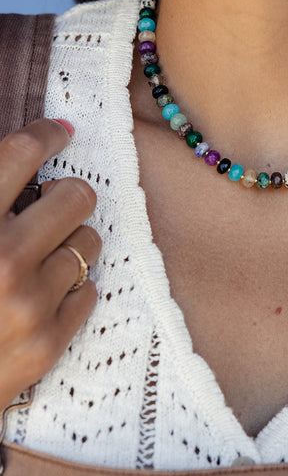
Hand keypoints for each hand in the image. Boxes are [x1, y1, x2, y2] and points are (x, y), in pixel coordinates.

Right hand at [0, 119, 100, 411]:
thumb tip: (16, 158)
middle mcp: (1, 259)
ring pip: (89, 243)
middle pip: (76, 196)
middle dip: (64, 195)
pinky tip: (40, 295)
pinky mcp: (49, 342)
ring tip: (40, 256)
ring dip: (68, 244)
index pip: (21, 154)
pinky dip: (70, 288)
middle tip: (49, 205)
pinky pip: (90, 290)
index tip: (59, 132)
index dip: (46, 135)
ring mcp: (29, 304)